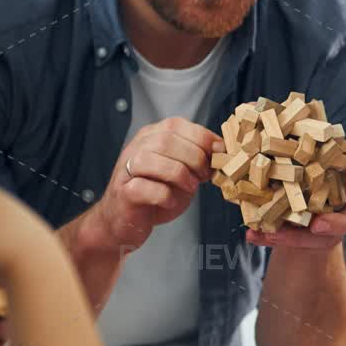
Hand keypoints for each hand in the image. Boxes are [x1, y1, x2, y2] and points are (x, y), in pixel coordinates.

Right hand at [96, 118, 216, 250]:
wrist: (125, 221)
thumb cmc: (155, 194)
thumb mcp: (181, 170)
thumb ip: (196, 157)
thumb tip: (222, 149)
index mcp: (151, 136)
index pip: (177, 124)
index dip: (202, 137)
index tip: (218, 153)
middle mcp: (136, 148)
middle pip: (168, 140)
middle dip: (194, 158)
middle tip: (204, 176)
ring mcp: (127, 169)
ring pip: (155, 159)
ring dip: (180, 175)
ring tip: (190, 187)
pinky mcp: (123, 192)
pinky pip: (146, 188)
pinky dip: (165, 196)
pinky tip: (169, 202)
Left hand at [244, 154, 345, 251]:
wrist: (290, 202)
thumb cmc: (290, 172)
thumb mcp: (285, 156)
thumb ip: (271, 144)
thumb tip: (238, 124)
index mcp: (341, 174)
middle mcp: (342, 204)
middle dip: (343, 222)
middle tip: (318, 225)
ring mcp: (330, 228)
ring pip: (325, 242)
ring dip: (301, 239)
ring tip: (274, 234)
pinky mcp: (313, 244)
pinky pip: (298, 245)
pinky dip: (273, 236)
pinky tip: (252, 234)